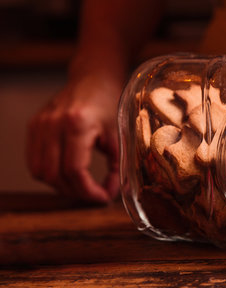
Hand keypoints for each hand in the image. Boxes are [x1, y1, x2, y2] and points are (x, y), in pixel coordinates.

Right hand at [26, 75, 122, 203]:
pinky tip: (68, 175)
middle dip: (76, 192)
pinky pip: (34, 161)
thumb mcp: (119, 136)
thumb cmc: (109, 104)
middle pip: (54, 174)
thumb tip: (112, 193)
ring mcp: (39, 125)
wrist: (94, 79)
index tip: (103, 198)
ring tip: (82, 187)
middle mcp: (52, 124)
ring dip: (61, 186)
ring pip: (40, 171)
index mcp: (77, 124)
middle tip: (94, 196)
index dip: (88, 191)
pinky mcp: (33, 126)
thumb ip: (118, 167)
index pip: (74, 170)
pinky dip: (50, 174)